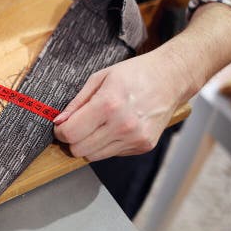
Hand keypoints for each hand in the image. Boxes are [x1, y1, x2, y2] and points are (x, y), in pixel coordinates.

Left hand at [52, 52, 182, 160]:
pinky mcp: (144, 145)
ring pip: (95, 156)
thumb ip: (77, 102)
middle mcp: (122, 125)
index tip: (60, 127)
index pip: (71, 133)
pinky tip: (113, 128)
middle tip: (74, 128)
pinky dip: (107, 144)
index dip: (60, 132)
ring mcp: (135, 138)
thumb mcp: (99, 78)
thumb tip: (59, 121)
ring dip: (89, 144)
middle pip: (80, 149)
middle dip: (72, 140)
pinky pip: (113, 153)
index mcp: (108, 104)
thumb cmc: (135, 74)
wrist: (171, 78)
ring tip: (95, 126)